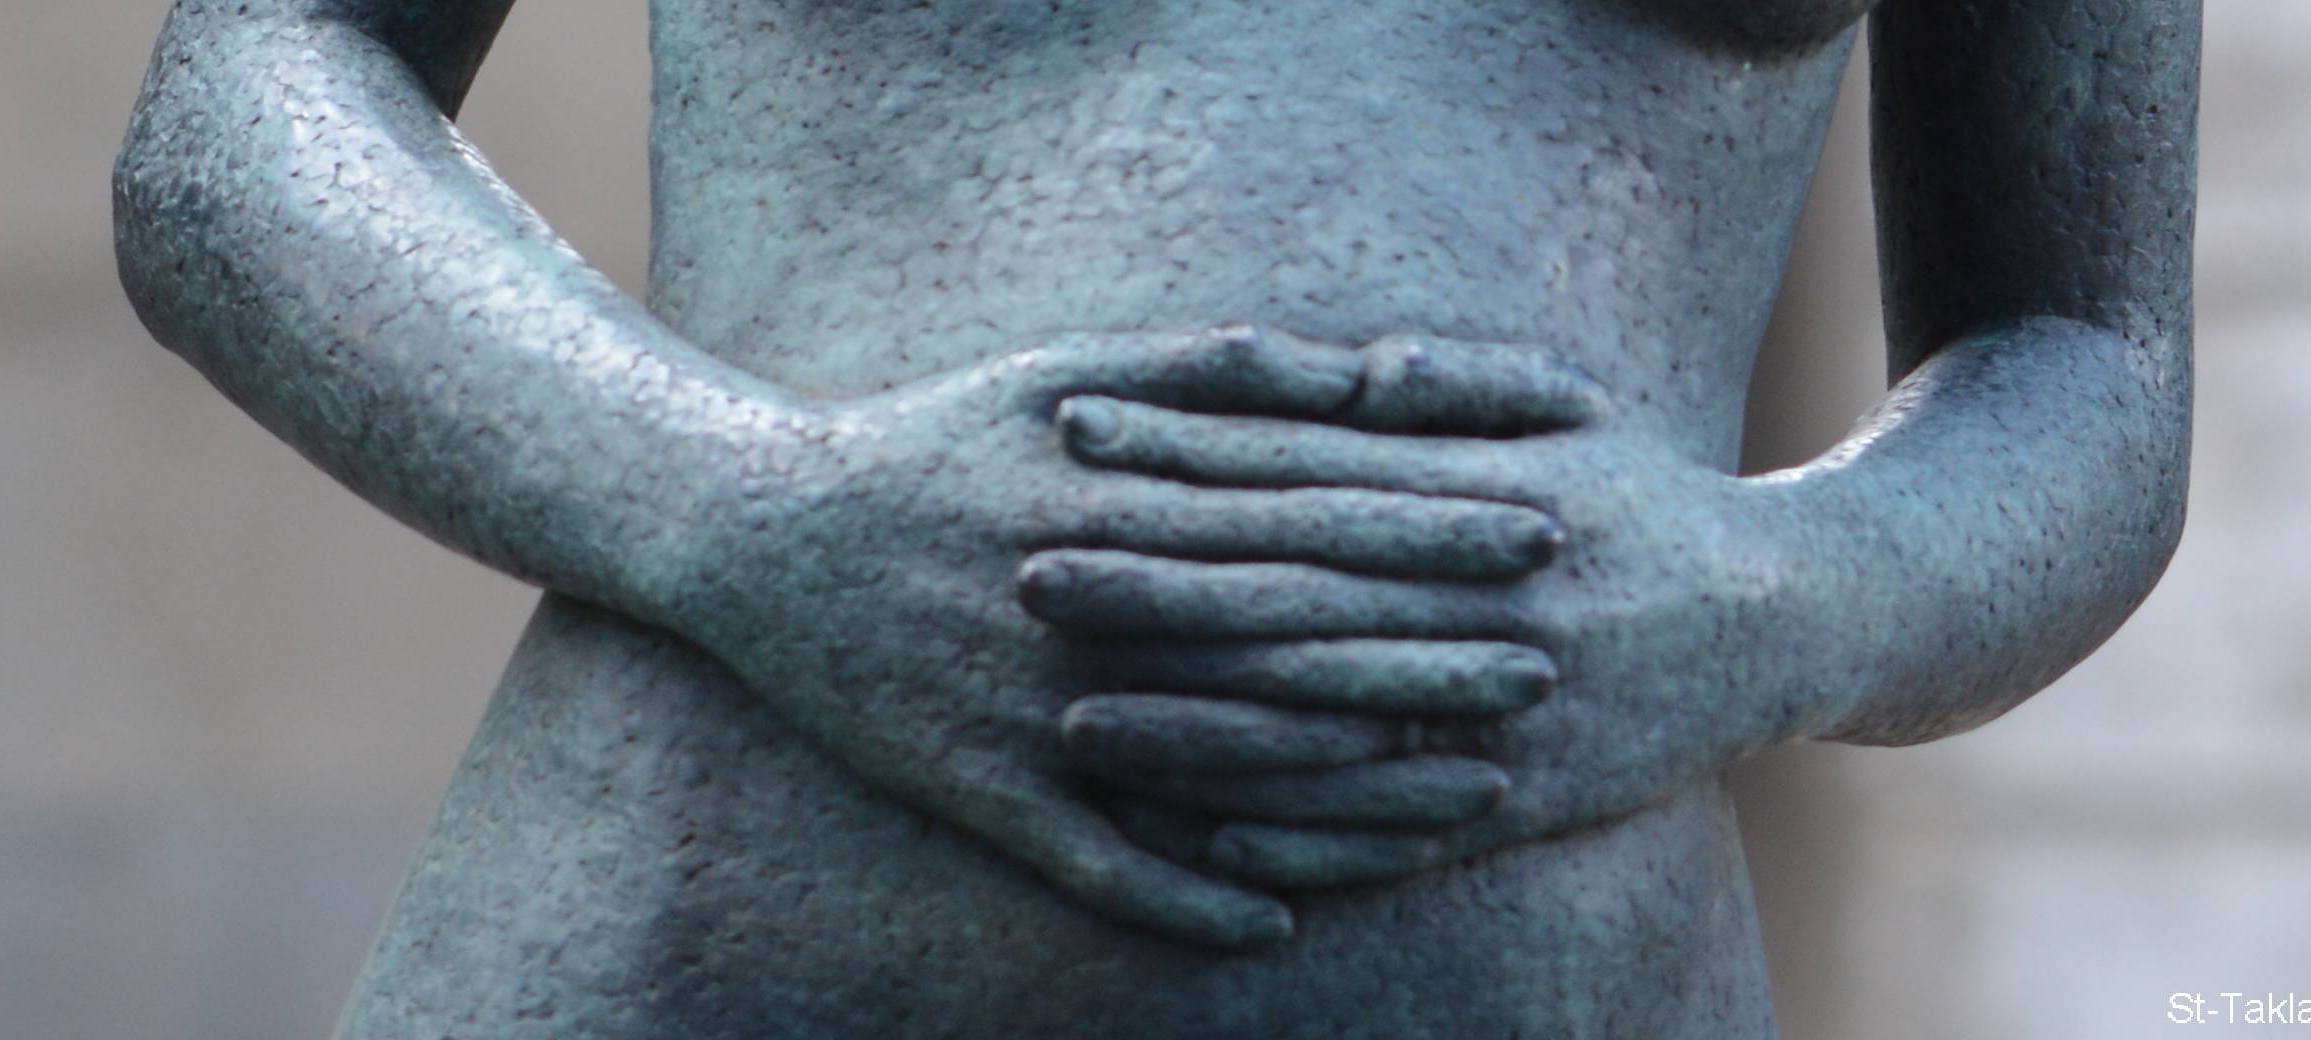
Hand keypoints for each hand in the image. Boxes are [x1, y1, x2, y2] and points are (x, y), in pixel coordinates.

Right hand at [655, 324, 1569, 946]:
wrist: (760, 533)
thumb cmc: (927, 437)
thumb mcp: (1060, 372)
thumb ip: (1206, 372)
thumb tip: (1340, 368)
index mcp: (1123, 505)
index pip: (1309, 523)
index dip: (1429, 532)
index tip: (1535, 534)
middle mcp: (1094, 614)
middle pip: (1293, 646)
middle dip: (1430, 656)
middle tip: (1549, 667)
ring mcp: (1038, 714)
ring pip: (1224, 764)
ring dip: (1353, 789)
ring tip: (1472, 799)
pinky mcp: (982, 792)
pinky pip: (1099, 863)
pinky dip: (1185, 894)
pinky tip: (1277, 917)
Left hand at [1034, 336, 1851, 888]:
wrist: (1786, 618)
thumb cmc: (1646, 501)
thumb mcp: (1570, 413)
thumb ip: (1456, 389)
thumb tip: (1358, 365)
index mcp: (1482, 494)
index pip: (1303, 466)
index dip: (1182, 448)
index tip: (1072, 429)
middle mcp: (1485, 601)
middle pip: (1292, 594)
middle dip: (1152, 589)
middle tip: (1027, 575)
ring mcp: (1505, 710)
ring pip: (1327, 727)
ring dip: (1194, 731)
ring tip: (1077, 726)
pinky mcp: (1530, 800)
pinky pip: (1400, 833)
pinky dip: (1302, 840)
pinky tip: (1202, 837)